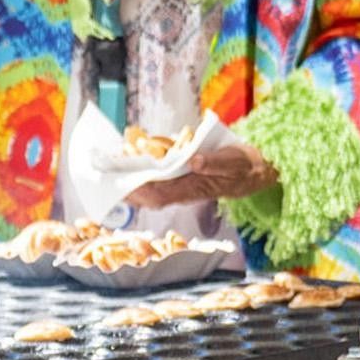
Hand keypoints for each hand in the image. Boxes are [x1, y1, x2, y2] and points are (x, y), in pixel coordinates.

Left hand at [120, 136, 273, 213]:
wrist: (253, 171)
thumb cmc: (242, 165)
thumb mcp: (233, 161)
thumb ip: (215, 162)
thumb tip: (194, 161)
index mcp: (195, 187)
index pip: (162, 194)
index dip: (141, 190)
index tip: (123, 183)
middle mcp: (185, 192)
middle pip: (151, 198)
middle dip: (128, 192)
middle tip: (106, 181)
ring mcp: (183, 189)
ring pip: (152, 193)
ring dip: (132, 187)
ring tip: (111, 176)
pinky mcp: (183, 183)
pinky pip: (158, 185)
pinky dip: (142, 179)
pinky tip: (130, 169)